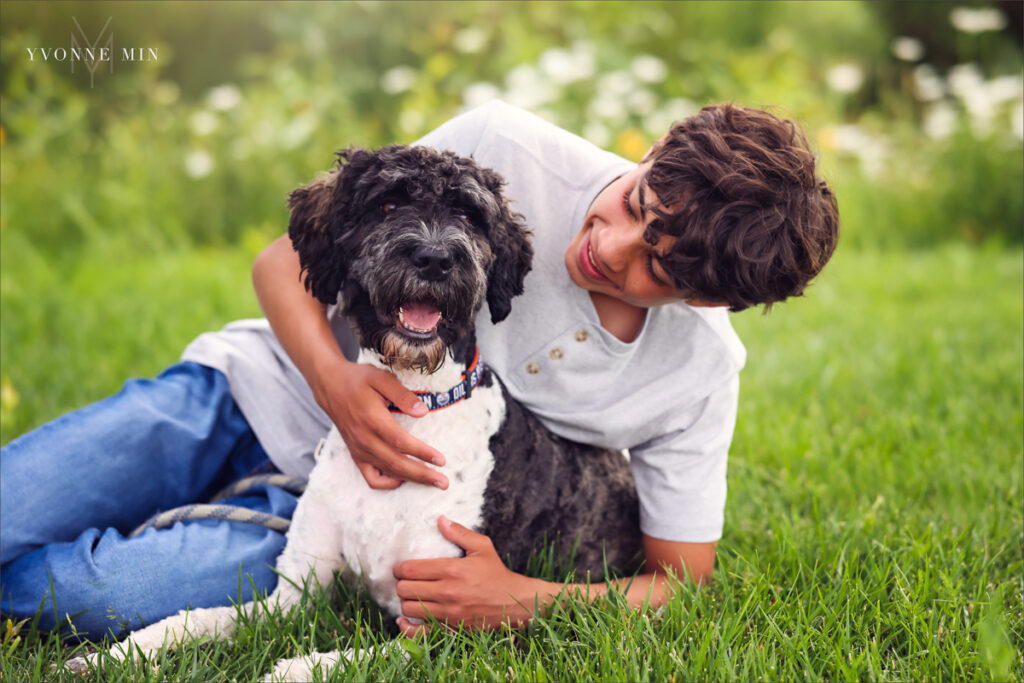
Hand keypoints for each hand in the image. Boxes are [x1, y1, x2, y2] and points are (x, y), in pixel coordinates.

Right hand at [314, 360, 448, 489]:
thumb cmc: (358, 380)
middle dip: (422, 475)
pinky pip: (371, 478)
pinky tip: (404, 479)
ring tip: (432, 482)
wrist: (330, 386)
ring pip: (388, 472)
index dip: (422, 453)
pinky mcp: (356, 455)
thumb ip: (403, 395)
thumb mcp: (381, 378)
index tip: (441, 460)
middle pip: (397, 463)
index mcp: (373, 419)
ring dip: (411, 480)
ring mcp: (359, 450)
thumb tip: (423, 411)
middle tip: (443, 482)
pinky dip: (388, 483)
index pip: (401, 442)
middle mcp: (365, 439)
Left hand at [393, 516, 544, 634]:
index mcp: (452, 570)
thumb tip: (440, 519)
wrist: (513, 603)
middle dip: (401, 583)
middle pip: (405, 589)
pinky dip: (406, 627)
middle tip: (406, 580)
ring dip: (405, 601)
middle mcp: (447, 593)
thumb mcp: (482, 547)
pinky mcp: (450, 629)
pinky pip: (419, 633)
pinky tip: (404, 619)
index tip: (401, 567)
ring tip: (411, 594)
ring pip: (409, 608)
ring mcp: (448, 614)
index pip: (411, 569)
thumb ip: (459, 533)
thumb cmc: (496, 573)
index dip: (399, 567)